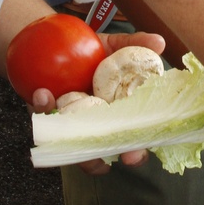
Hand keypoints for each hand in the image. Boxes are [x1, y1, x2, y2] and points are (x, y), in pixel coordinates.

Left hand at [29, 31, 164, 173]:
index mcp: (116, 112)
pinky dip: (44, 104)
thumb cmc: (91, 50)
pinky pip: (43, 115)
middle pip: (98, 151)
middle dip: (97, 161)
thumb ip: (135, 44)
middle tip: (99, 162)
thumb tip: (160, 43)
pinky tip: (44, 93)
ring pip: (67, 142)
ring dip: (65, 137)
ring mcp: (68, 121)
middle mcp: (93, 122)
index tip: (133, 156)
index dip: (134, 151)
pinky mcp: (45, 112)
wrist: (55, 43)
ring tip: (66, 122)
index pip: (129, 139)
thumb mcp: (114, 45)